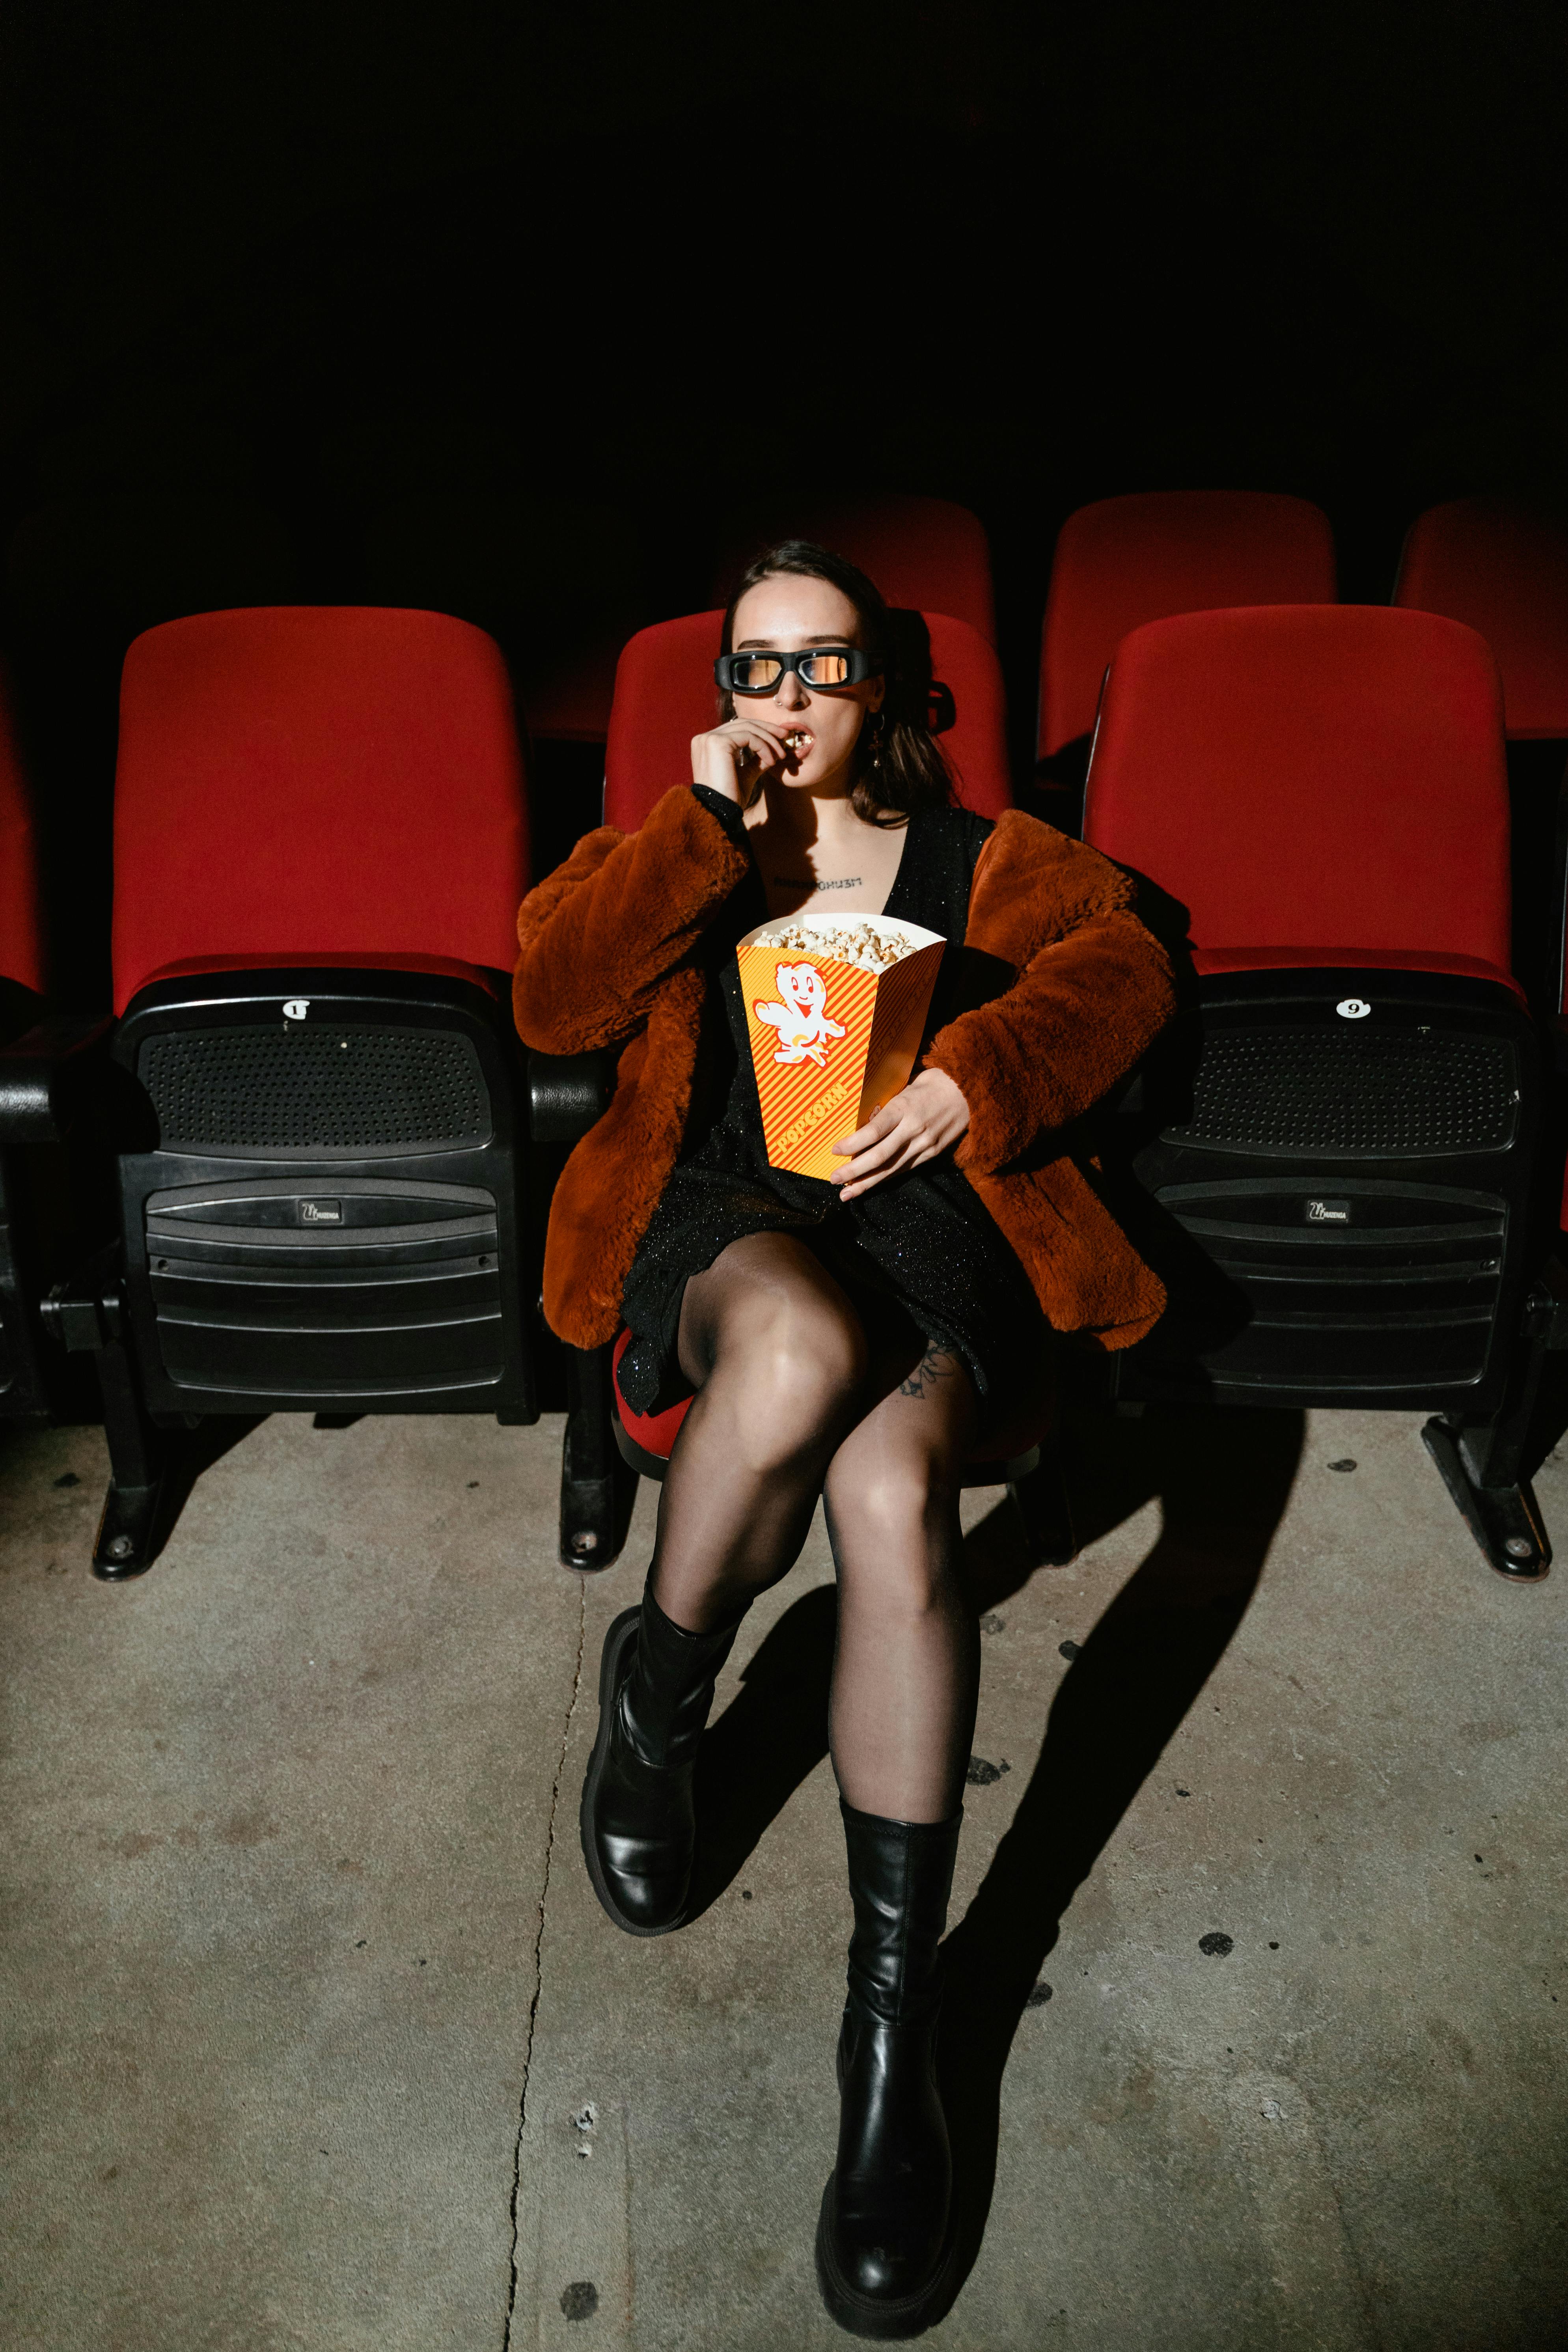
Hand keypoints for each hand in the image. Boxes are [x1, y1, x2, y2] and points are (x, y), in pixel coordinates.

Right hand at [692, 716, 792, 804]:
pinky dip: (763, 746)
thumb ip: (757, 760)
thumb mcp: (746, 775)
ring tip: (781, 755)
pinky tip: (771, 761)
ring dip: (769, 740)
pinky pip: (748, 736)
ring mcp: (709, 739)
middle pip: (742, 723)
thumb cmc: (729, 798)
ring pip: (747, 728)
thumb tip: (774, 751)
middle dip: (767, 729)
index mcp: (708, 744)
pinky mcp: (717, 742)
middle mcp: (705, 738)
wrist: (718, 812)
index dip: (759, 730)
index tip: (778, 738)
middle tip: (785, 735)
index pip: (737, 728)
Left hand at [829, 1067, 969, 1200]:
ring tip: (847, 1195)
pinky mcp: (931, 1155)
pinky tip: (870, 1186)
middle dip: (854, 1171)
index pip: (874, 1131)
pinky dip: (885, 1179)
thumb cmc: (931, 1085)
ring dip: (867, 1184)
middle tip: (834, 1180)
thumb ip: (886, 1107)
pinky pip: (903, 1170)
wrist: (967, 1094)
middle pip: (880, 1156)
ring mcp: (924, 1145)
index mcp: (903, 1108)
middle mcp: (913, 1129)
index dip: (852, 1144)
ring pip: (891, 1169)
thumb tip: (863, 1122)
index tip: (834, 1151)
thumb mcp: (905, 1088)